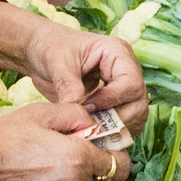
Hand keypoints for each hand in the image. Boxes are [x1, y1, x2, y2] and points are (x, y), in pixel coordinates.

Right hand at [0, 103, 133, 180]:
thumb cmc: (8, 134)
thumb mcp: (42, 112)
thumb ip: (75, 113)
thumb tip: (91, 122)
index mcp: (78, 157)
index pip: (120, 164)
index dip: (115, 151)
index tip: (104, 140)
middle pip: (107, 177)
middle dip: (99, 161)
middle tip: (80, 144)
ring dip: (83, 172)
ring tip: (60, 154)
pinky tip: (48, 165)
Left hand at [19, 25, 148, 133]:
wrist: (41, 54)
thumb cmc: (50, 47)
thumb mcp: (56, 61)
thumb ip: (67, 83)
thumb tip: (75, 105)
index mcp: (117, 52)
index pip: (131, 83)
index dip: (111, 99)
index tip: (86, 106)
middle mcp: (126, 70)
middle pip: (138, 103)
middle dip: (115, 118)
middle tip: (89, 125)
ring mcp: (124, 88)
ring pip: (136, 116)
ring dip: (115, 128)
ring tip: (89, 130)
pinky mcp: (116, 104)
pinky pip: (126, 124)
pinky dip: (112, 133)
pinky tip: (92, 132)